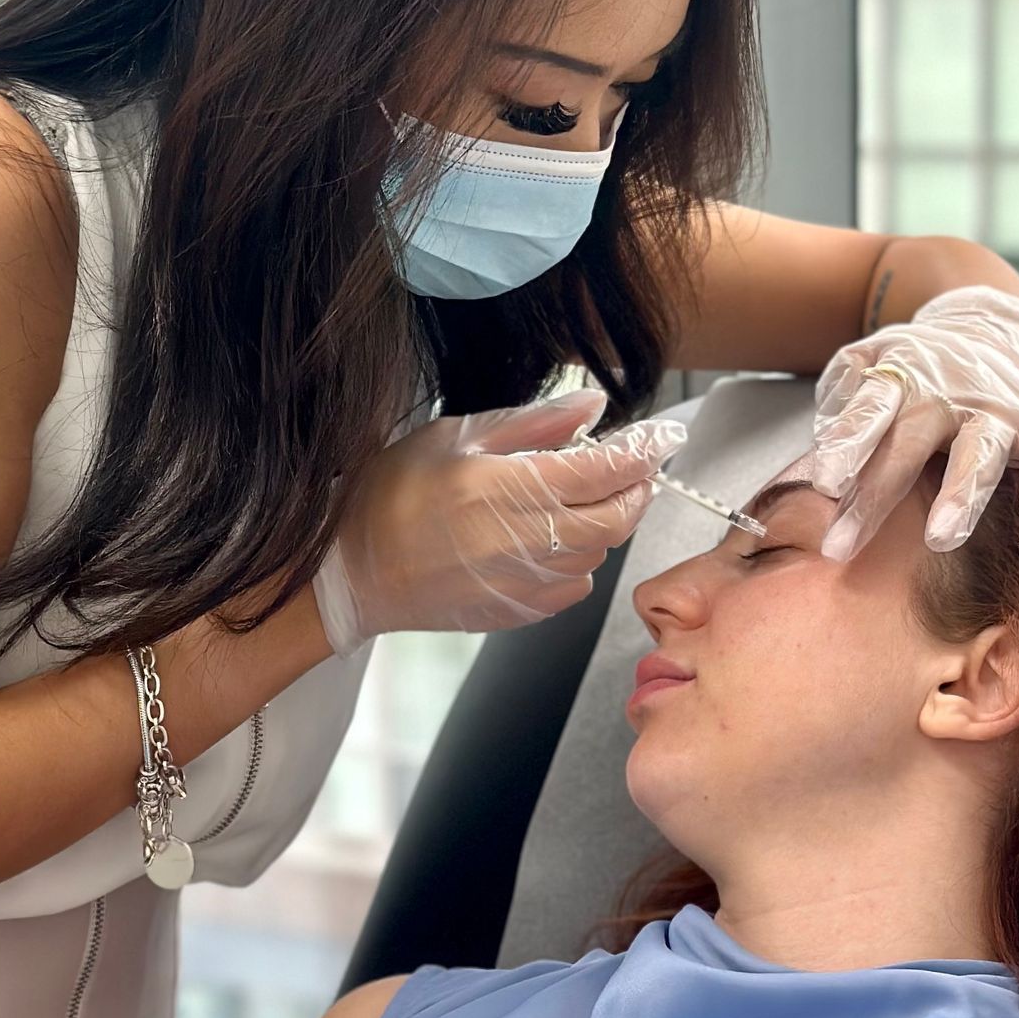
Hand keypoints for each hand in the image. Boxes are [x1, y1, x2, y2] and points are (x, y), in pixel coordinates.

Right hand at [312, 390, 686, 649]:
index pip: (609, 468)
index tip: (664, 436)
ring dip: (606, 520)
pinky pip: (576, 583)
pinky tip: (549, 538)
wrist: (353, 573)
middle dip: (636, 488)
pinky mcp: (522, 611)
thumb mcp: (456, 435)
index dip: (646, 450)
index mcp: (516, 488)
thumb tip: (594, 406)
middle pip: (620, 516)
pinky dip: (578, 557)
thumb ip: (534, 422)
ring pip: (601, 550)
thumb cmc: (391, 496)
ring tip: (579, 496)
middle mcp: (532, 540)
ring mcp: (530, 583)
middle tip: (633, 466)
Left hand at [809, 285, 1018, 561]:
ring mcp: (996, 409)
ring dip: (961, 495)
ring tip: (939, 539)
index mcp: (899, 378)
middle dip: (877, 495)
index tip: (824, 483)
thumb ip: (840, 394)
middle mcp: (947, 394)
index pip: (869, 410)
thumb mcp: (867, 359)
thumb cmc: (913, 367)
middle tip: (844, 544)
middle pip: (910, 443)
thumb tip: (822, 439)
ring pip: (980, 452)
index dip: (848, 444)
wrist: (986, 330)